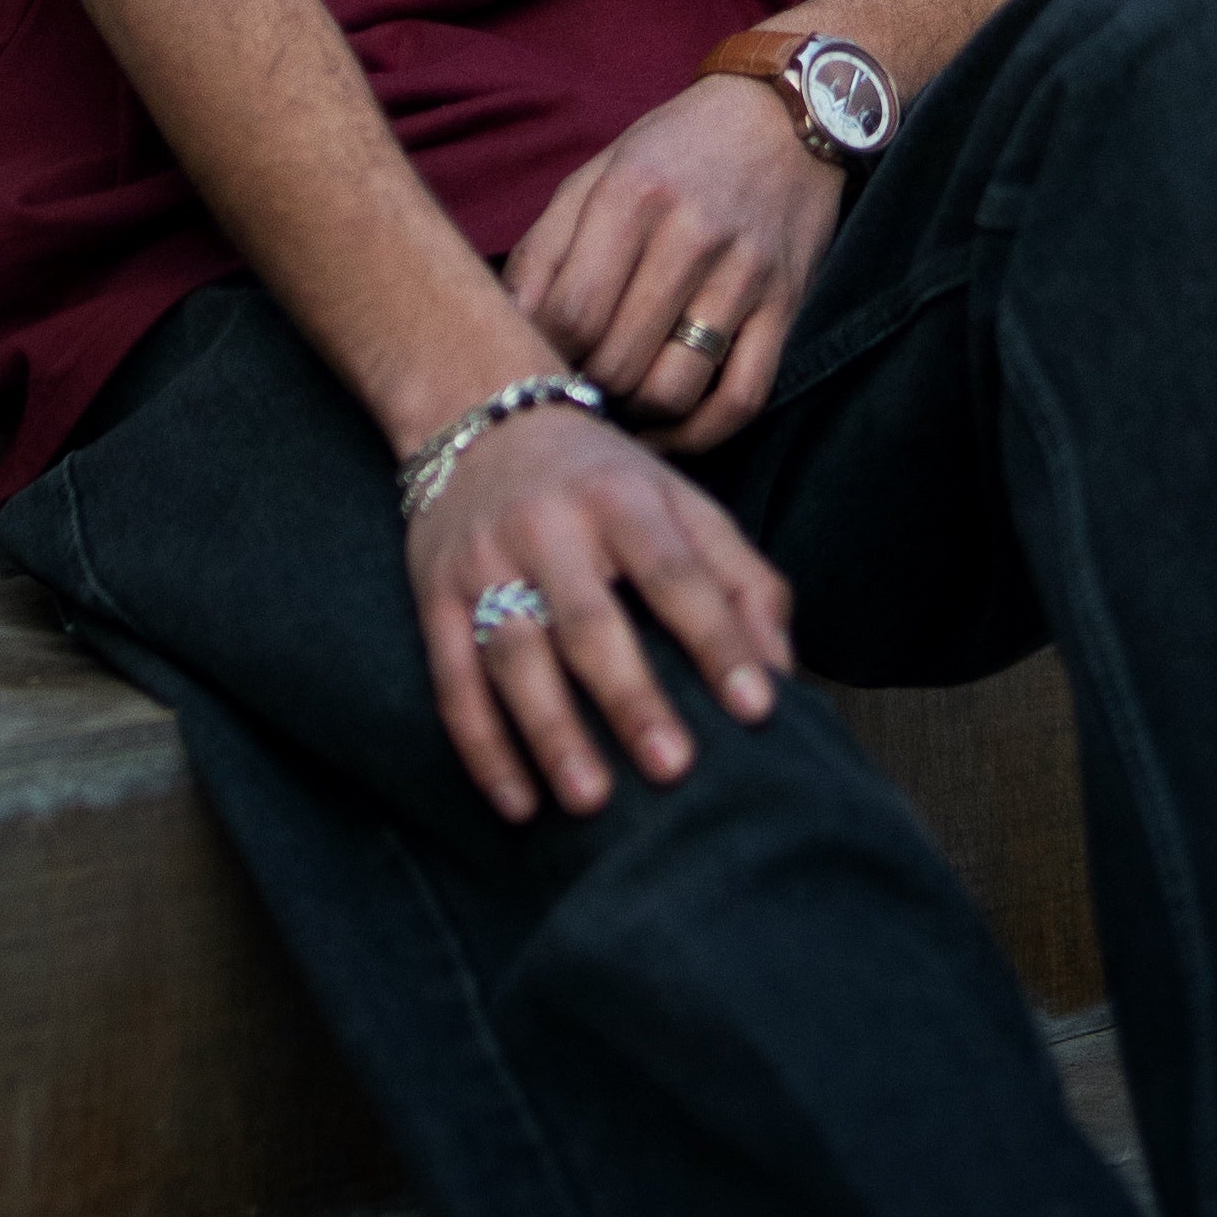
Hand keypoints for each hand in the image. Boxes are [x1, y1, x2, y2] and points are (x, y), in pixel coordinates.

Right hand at [410, 400, 794, 820]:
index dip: (717, 639)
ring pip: (513, 655)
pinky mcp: (435, 595)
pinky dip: (482, 747)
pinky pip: (453, 681)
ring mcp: (484, 561)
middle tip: (674, 769)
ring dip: (550, 733)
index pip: (675, 572)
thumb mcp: (680, 502)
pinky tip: (517, 803)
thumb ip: (741, 579)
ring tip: (591, 801)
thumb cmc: (600, 480)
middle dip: (630, 697)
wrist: (476, 414)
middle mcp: (547, 525)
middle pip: (589, 620)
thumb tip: (781, 672)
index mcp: (621, 497)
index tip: (757, 707)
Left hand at [505, 75, 844, 452]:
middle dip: (586, 386)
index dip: (545, 352)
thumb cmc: (674, 150)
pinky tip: (667, 426)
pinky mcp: (788, 305)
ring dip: (636, 415)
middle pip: (617, 361)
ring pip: (675, 390)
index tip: (539, 357)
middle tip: (577, 382)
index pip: (571, 313)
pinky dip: (700, 433)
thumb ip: (545, 248)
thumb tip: (505, 324)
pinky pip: (743, 399)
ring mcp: (745, 275)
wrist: (782, 115)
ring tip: (617, 400)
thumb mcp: (596, 175)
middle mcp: (691, 235)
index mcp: (633, 195)